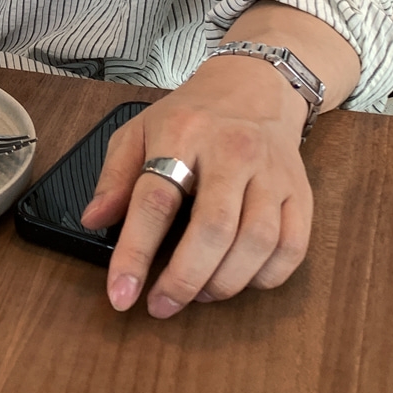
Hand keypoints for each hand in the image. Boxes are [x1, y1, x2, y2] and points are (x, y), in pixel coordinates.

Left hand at [80, 58, 312, 317]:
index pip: (154, 202)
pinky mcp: (299, 192)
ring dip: (224, 282)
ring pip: (256, 242)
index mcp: (181, 134)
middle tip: (161, 305)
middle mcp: (231, 151)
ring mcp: (271, 172)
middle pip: (212, 229)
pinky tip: (240, 279)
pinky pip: (291, 247)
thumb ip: (115, 176)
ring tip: (198, 293)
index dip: (134, 254)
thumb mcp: (138, 130)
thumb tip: (94, 221)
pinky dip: (266, 277)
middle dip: (183, 279)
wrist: (254, 86)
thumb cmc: (191, 116)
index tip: (121, 293)